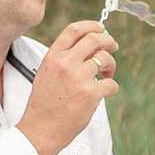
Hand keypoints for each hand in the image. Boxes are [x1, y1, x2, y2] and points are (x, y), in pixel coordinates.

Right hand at [17, 21, 118, 154]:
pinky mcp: (90, 94)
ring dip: (111, 66)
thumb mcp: (47, 73)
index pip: (75, 30)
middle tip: (114, 47)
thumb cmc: (45, 103)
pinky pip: (112, 83)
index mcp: (53, 56)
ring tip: (107, 76)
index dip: (92, 26)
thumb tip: (91, 43)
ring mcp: (78, 78)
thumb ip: (64, 57)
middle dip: (109, 41)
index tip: (101, 29)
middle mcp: (65, 63)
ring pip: (106, 59)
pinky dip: (113, 87)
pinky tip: (108, 92)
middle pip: (95, 39)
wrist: (41, 129)